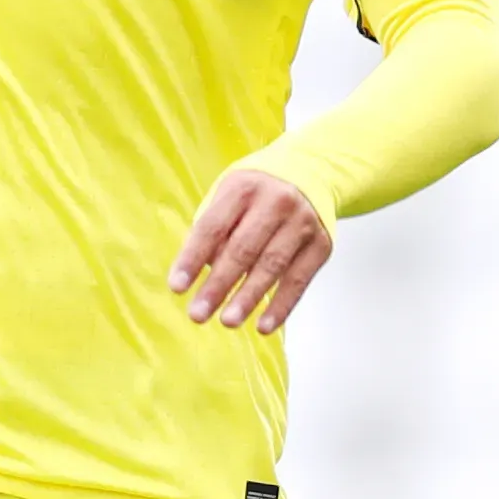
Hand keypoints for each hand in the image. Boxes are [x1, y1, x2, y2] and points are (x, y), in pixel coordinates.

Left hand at [169, 168, 329, 334]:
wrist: (312, 173)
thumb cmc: (257, 194)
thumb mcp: (229, 196)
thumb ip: (212, 230)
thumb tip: (200, 275)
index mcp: (243, 187)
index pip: (212, 227)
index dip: (193, 258)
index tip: (177, 288)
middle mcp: (276, 201)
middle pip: (243, 249)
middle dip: (218, 285)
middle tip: (197, 314)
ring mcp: (301, 223)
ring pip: (272, 266)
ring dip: (248, 298)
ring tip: (227, 321)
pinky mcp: (321, 244)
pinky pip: (298, 280)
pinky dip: (281, 306)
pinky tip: (263, 325)